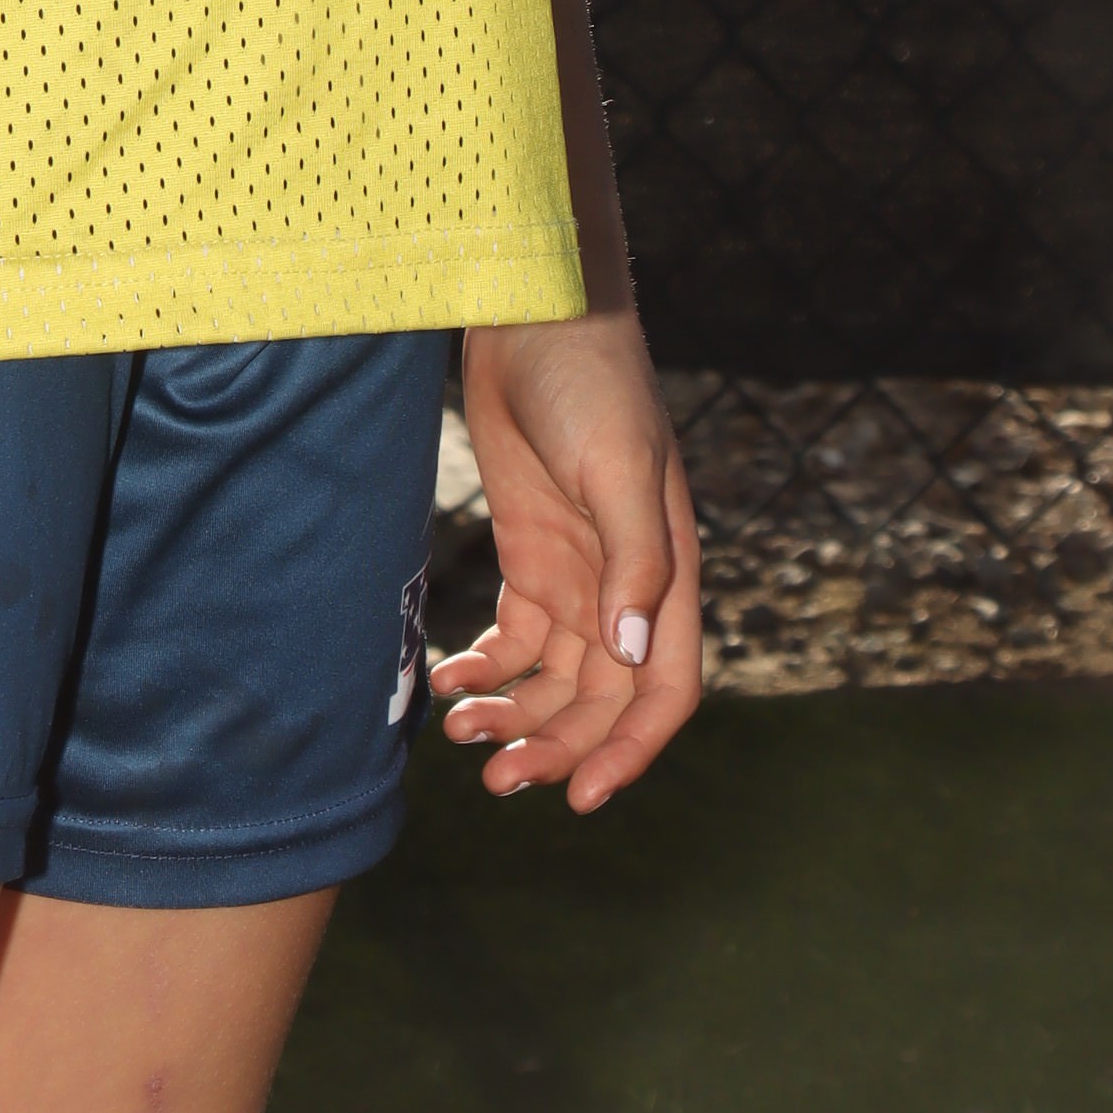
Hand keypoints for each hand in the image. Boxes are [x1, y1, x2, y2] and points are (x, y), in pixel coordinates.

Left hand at [430, 311, 702, 807]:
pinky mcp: (529, 553)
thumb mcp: (617, 466)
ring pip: (553, 678)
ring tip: (462, 734)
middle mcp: (626, 585)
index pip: (664, 690)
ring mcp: (576, 572)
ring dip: (514, 715)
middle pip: (600, 699)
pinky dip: (485, 667)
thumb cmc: (591, 380)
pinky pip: (514, 637)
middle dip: (554, 746)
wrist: (534, 314)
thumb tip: (632, 655)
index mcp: (666, 574)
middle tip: (495, 779)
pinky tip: (447, 679)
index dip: (630, 751)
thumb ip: (632, 560)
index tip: (580, 798)